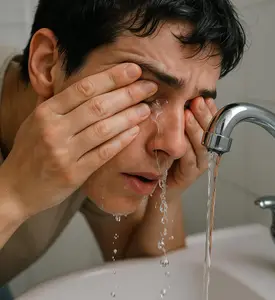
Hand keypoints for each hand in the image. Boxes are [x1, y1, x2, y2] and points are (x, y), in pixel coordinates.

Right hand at [1, 63, 156, 218]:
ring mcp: (64, 153)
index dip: (112, 77)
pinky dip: (121, 141)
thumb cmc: (30, 152)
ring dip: (129, 116)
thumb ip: (58, 103)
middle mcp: (54, 129)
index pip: (84, 88)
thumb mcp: (36, 122)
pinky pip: (103, 153)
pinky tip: (135, 131)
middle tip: (149, 86)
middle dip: (128, 93)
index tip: (134, 70)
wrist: (15, 189)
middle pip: (98, 106)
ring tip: (147, 108)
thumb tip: (83, 83)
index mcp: (46, 112)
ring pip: (103, 128)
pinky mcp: (74, 174)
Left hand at [154, 97, 217, 198]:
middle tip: (197, 100)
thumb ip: (180, 123)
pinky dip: (186, 147)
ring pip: (201, 144)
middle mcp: (206, 152)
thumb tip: (180, 99)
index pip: (212, 123)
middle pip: (210, 132)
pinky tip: (181, 137)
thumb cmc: (168, 159)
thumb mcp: (174, 137)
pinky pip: (190, 159)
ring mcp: (199, 164)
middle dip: (203, 115)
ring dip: (195, 128)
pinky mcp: (190, 174)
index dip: (209, 110)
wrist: (162, 187)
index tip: (204, 97)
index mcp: (205, 142)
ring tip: (189, 114)